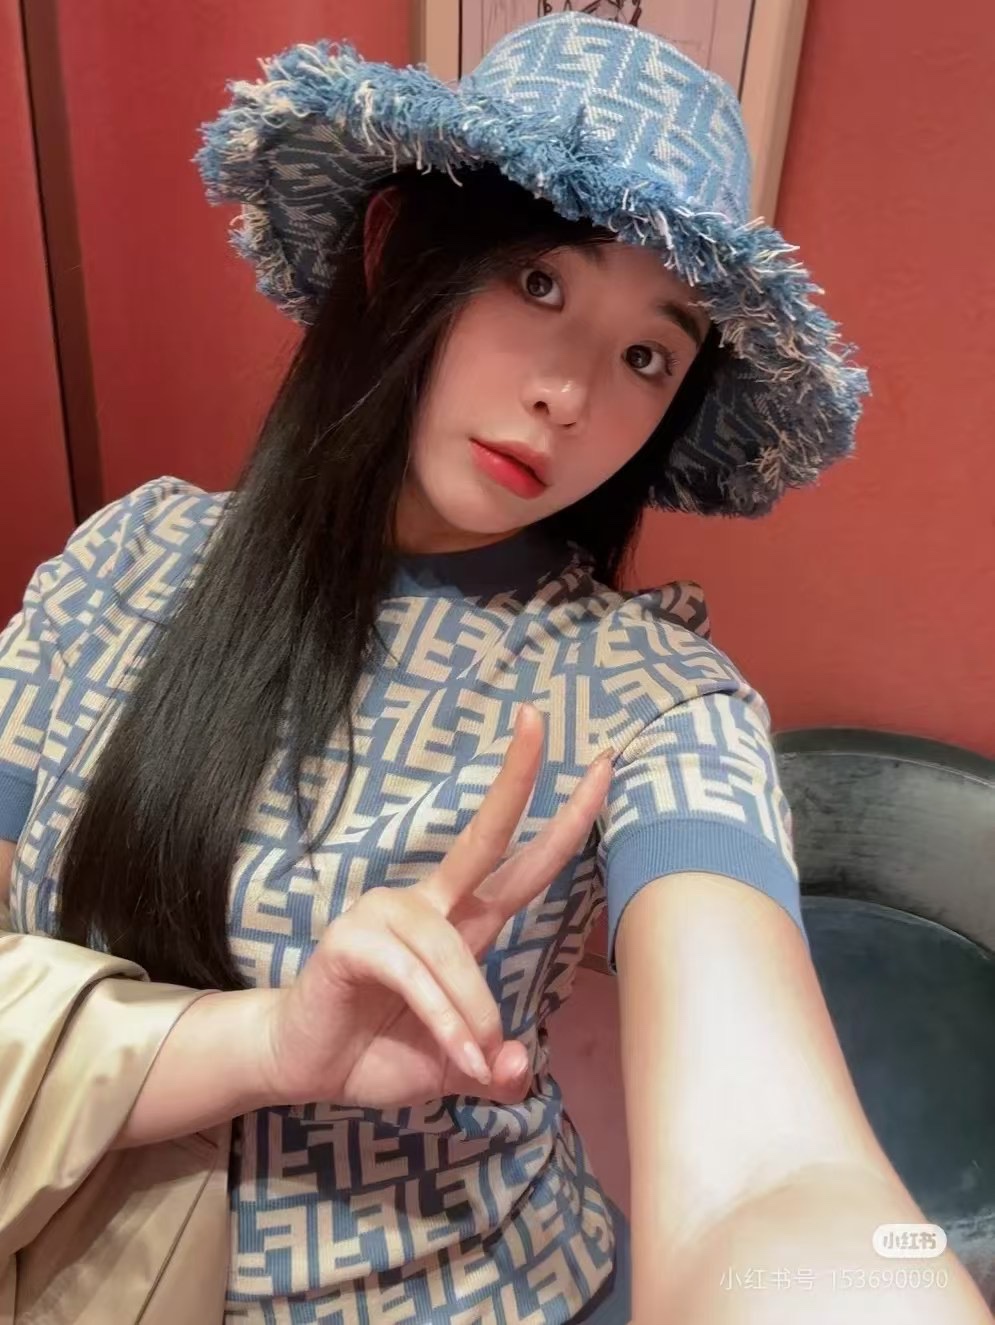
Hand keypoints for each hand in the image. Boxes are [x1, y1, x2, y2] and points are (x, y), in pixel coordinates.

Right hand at [261, 704, 611, 1108]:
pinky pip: (415, 974)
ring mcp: (385, 914)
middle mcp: (427, 905)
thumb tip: (517, 1066)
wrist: (306, 1070)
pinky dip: (442, 1018)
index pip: (519, 863)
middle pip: (481, 836)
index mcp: (459, 922)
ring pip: (452, 950)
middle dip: (515, 779)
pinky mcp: (351, 940)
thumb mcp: (455, 1067)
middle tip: (539, 719)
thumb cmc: (378, 1052)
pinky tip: (452, 1048)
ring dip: (472, 1010)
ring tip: (472, 1056)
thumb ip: (491, 1068)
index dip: (562, 820)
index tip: (601, 769)